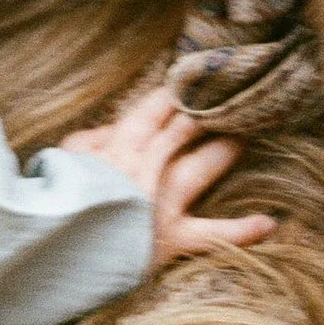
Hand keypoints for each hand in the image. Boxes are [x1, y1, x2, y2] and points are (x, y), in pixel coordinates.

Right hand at [63, 83, 274, 265]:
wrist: (55, 245)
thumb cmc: (57, 200)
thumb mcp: (66, 158)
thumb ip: (94, 137)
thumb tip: (118, 126)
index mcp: (120, 144)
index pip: (159, 107)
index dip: (182, 92)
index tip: (201, 79)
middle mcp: (147, 167)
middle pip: (187, 128)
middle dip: (211, 111)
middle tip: (236, 96)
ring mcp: (163, 202)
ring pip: (203, 165)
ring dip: (226, 147)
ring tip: (249, 132)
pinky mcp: (172, 238)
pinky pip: (211, 234)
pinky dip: (240, 230)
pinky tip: (268, 223)